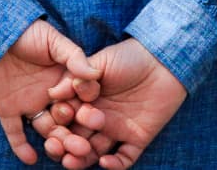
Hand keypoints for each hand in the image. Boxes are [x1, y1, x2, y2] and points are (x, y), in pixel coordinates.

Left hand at [0, 20, 100, 166]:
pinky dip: (21, 147)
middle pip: (66, 120)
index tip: (96, 120)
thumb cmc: (26, 32)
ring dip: (53, 143)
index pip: (79, 100)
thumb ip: (72, 55)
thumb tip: (94, 74)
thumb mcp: (52, 40)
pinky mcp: (8, 110)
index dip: (87, 111)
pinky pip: (15, 133)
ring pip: (45, 129)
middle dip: (75, 135)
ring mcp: (29, 104)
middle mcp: (49, 96)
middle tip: (82, 147)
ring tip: (60, 153)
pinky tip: (30, 158)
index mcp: (63, 80)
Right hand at [57, 38, 186, 169]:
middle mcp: (97, 118)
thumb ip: (78, 76)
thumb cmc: (129, 57)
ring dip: (82, 159)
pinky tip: (105, 162)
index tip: (54, 123)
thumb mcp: (101, 63)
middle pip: (76, 136)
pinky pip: (124, 158)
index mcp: (85, 100)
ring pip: (95, 151)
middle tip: (58, 148)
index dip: (57, 122)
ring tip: (71, 162)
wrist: (163, 61)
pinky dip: (114, 164)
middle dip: (65, 144)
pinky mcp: (136, 139)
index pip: (66, 116)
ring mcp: (116, 130)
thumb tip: (52, 92)